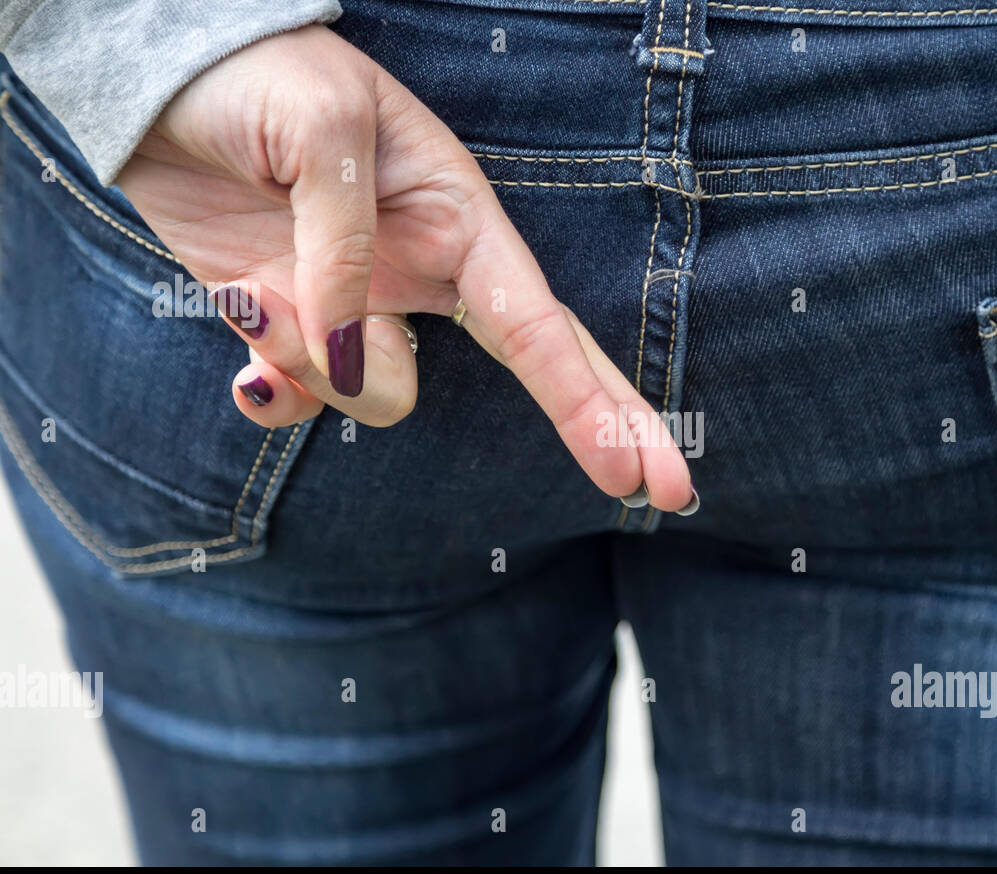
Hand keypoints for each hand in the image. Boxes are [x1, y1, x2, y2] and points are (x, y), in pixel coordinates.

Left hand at [116, 25, 692, 511]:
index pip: (542, 326)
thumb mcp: (325, 131)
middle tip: (644, 491)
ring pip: (375, 396)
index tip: (647, 474)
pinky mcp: (295, 333)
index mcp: (460, 220)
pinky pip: (302, 403)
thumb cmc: (265, 74)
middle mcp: (426, 275)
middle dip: (588, 428)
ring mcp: (361, 311)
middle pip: (532, 371)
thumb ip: (346, 250)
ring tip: (257, 288)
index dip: (595, 405)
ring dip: (309, 359)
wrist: (163, 79)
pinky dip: (271, 391)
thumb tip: (344, 356)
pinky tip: (244, 349)